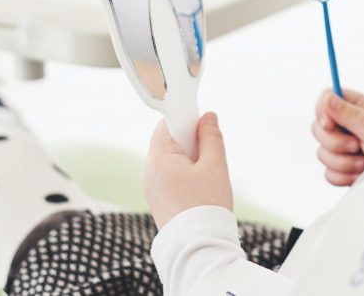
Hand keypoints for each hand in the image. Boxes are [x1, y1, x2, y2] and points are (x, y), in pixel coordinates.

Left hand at [143, 112, 233, 229]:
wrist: (197, 246)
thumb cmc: (206, 206)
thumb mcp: (215, 165)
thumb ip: (211, 137)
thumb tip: (208, 118)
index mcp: (159, 158)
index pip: (167, 124)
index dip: (187, 119)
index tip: (203, 125)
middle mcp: (149, 171)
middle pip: (168, 141)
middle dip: (190, 141)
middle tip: (209, 153)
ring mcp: (151, 186)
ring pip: (169, 159)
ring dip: (188, 158)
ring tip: (206, 174)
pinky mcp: (156, 199)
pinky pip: (168, 175)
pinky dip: (183, 173)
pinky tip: (198, 186)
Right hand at [312, 89, 363, 186]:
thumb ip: (349, 113)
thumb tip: (327, 97)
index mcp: (357, 108)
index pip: (327, 99)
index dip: (322, 110)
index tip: (329, 125)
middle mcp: (347, 126)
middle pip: (318, 128)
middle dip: (336, 142)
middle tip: (357, 146)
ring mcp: (342, 148)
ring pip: (322, 153)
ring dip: (344, 162)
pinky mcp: (342, 169)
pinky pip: (328, 173)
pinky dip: (344, 176)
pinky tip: (360, 175)